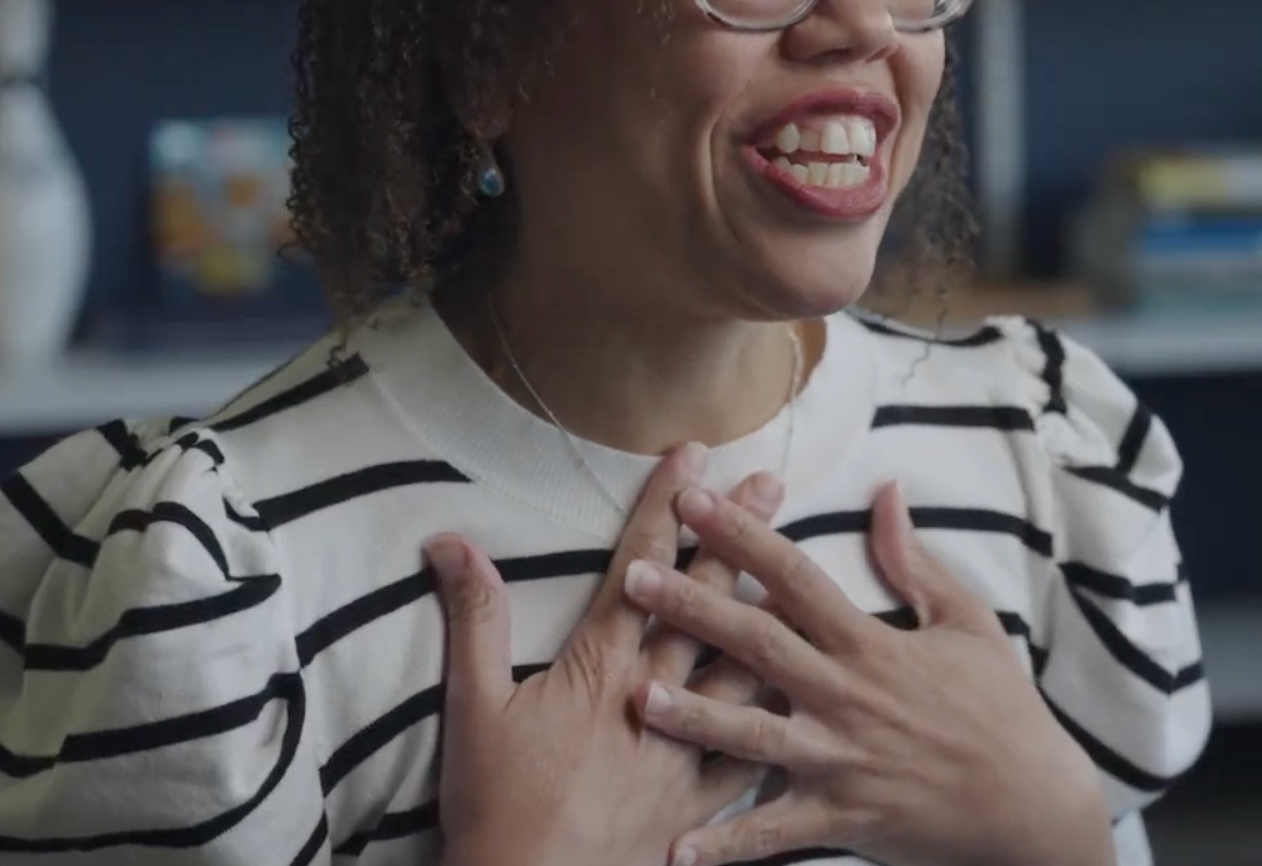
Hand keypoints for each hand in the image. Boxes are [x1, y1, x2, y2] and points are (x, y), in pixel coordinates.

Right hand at [428, 443, 783, 865]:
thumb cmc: (493, 806)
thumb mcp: (472, 706)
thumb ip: (474, 618)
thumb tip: (451, 540)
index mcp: (601, 665)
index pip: (640, 566)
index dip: (664, 505)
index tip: (691, 456)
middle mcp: (655, 695)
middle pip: (706, 601)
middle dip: (737, 537)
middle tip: (770, 483)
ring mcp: (686, 748)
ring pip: (742, 665)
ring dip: (771, 610)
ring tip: (804, 567)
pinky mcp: (700, 801)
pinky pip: (754, 751)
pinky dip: (780, 716)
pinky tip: (811, 691)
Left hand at [624, 482, 1112, 865]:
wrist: (1032, 802)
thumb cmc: (1000, 708)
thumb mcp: (967, 622)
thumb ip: (915, 560)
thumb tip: (887, 492)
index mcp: (872, 645)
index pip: (796, 578)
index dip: (743, 536)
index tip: (693, 502)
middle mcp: (847, 697)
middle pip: (758, 645)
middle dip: (693, 609)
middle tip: (633, 579)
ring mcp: (841, 760)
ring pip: (753, 736)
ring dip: (693, 719)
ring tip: (637, 699)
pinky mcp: (843, 816)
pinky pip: (775, 832)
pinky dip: (728, 845)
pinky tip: (676, 852)